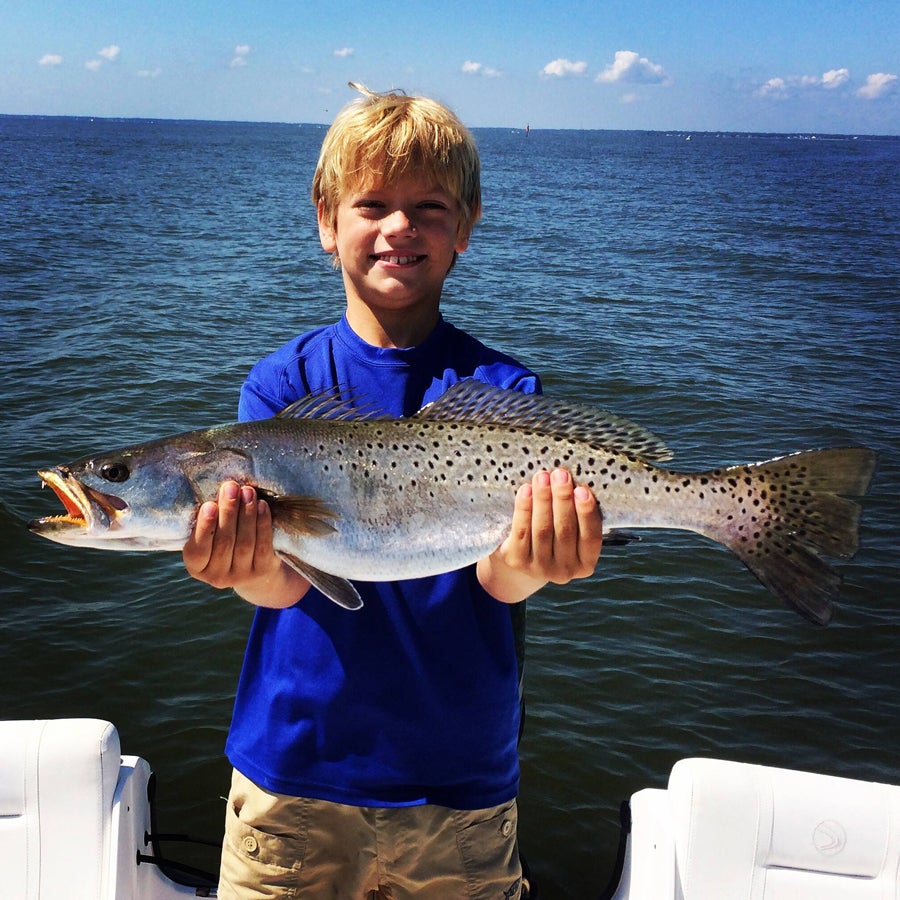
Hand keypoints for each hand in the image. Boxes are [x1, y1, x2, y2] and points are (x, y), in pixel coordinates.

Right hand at [182, 481, 307, 606]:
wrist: (255, 565)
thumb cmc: (225, 538)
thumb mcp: (211, 534)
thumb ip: (209, 518)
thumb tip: (218, 489)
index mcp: (196, 566)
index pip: (198, 549)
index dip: (204, 527)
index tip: (209, 505)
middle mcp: (216, 576)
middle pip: (224, 542)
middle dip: (229, 512)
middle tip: (231, 487)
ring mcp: (241, 576)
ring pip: (245, 543)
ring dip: (247, 514)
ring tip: (248, 491)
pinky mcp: (262, 571)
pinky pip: (263, 546)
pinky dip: (263, 523)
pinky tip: (262, 505)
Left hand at [477, 468, 602, 603]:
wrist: (521, 560)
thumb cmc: (553, 536)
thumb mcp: (571, 531)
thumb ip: (577, 514)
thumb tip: (573, 480)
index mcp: (585, 563)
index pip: (591, 538)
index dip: (587, 513)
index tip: (581, 490)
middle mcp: (565, 571)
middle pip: (565, 530)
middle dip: (563, 499)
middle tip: (560, 474)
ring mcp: (540, 568)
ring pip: (542, 529)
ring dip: (543, 499)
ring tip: (542, 477)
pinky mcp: (518, 561)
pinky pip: (521, 531)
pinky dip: (524, 508)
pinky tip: (526, 490)